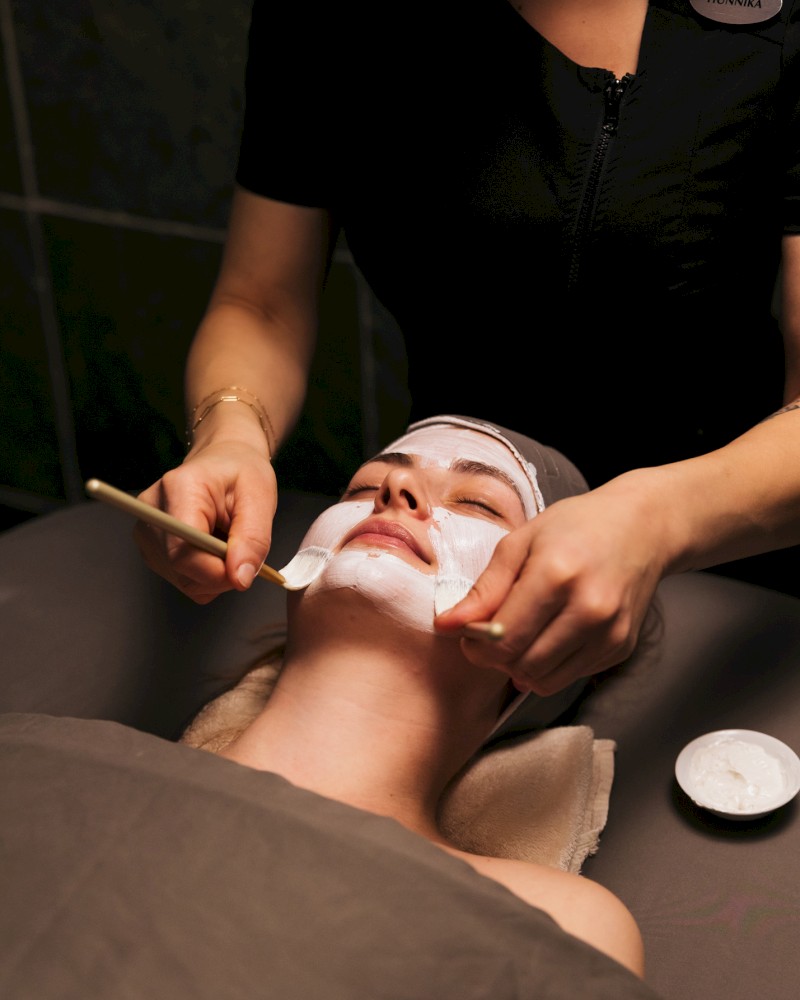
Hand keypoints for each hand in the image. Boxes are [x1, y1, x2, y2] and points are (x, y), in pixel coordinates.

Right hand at [134, 440, 277, 603]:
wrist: (223, 461)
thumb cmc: (241, 472)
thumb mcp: (260, 497)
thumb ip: (253, 539)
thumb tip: (240, 579)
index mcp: (179, 489)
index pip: (184, 553)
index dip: (217, 573)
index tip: (245, 569)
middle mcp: (152, 511)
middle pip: (183, 571)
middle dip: (222, 572)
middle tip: (241, 546)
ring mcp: (147, 531)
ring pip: (184, 581)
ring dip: (215, 573)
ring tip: (225, 541)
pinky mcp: (150, 547)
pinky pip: (184, 581)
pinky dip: (206, 573)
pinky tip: (212, 547)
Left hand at [434, 478, 667, 693]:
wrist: (642, 527)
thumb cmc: (575, 527)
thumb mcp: (520, 542)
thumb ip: (484, 588)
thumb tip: (446, 625)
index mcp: (556, 575)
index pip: (503, 638)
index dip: (476, 644)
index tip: (469, 632)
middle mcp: (589, 609)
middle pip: (522, 664)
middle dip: (496, 657)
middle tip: (492, 634)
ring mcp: (611, 632)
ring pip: (546, 680)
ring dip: (522, 667)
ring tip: (521, 635)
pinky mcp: (622, 647)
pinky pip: (571, 677)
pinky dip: (551, 665)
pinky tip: (552, 634)